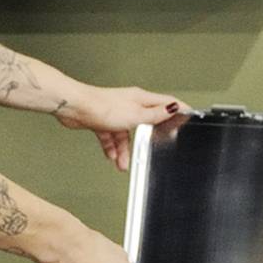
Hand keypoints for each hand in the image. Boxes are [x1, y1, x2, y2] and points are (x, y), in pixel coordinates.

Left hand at [54, 83, 188, 169]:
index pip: (166, 102)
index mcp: (141, 98)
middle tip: (150, 149)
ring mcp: (115, 113)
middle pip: (145, 123)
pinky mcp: (102, 121)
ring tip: (124, 163)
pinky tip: (112, 157)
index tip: (188, 114)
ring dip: (125, 150)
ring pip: (126, 135)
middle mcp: (129, 104)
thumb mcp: (136, 114)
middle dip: (146, 139)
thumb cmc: (100, 106)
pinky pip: (112, 138)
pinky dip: (112, 148)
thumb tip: (175, 108)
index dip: (178, 108)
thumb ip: (155, 114)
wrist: (74, 108)